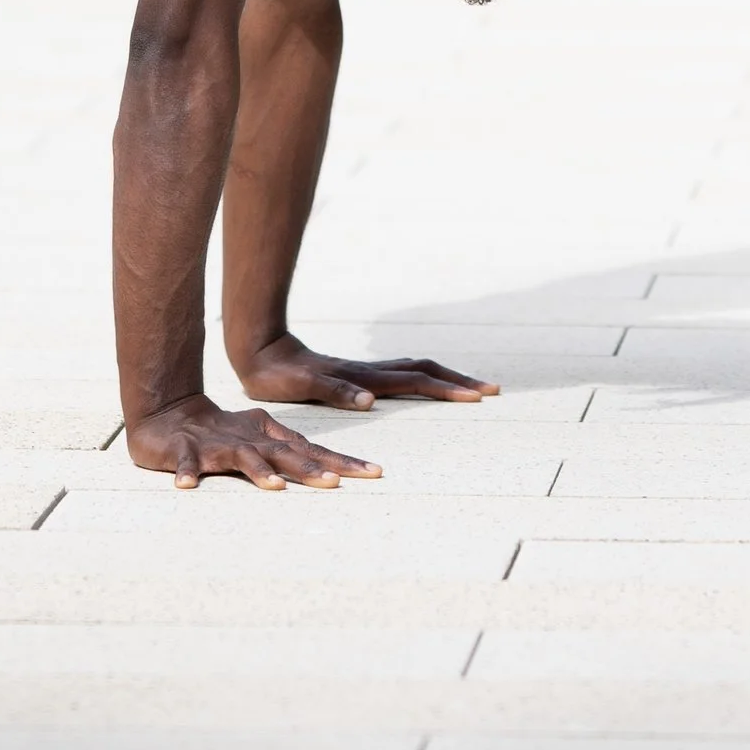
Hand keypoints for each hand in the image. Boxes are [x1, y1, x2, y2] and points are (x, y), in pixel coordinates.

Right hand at [126, 392, 383, 489]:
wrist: (170, 415)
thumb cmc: (222, 432)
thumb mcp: (260, 439)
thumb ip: (290, 451)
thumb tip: (330, 469)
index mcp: (270, 437)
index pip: (313, 450)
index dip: (343, 461)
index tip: (374, 472)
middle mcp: (250, 439)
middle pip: (287, 454)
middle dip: (312, 468)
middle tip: (337, 483)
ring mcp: (219, 444)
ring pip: (243, 457)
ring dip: (258, 471)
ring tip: (276, 487)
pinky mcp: (187, 451)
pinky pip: (188, 463)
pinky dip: (188, 471)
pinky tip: (188, 484)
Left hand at [230, 335, 498, 410]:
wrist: (257, 349)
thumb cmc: (277, 373)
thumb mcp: (303, 386)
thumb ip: (336, 391)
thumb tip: (370, 401)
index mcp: (364, 378)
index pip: (416, 381)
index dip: (447, 387)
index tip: (478, 395)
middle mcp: (369, 373)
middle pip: (424, 370)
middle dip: (457, 380)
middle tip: (491, 390)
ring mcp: (363, 373)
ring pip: (414, 371)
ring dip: (443, 378)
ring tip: (468, 388)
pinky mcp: (354, 376)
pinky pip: (398, 377)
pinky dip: (421, 381)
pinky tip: (423, 387)